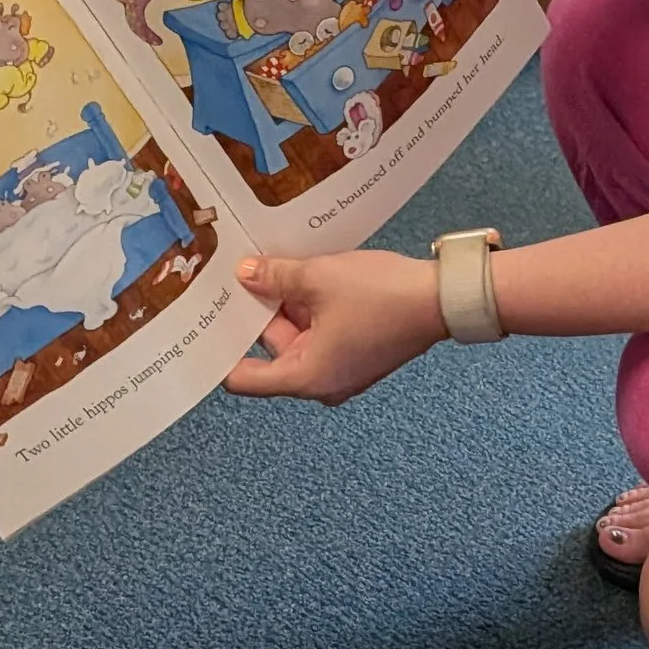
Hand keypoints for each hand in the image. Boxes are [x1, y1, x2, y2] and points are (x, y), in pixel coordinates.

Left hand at [224, 248, 444, 402]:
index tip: (205, 328)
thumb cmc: (383, 296)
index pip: (244, 379)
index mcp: (306, 377)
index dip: (221, 352)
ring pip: (299, 337)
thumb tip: (246, 274)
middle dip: (261, 312)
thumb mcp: (318, 279)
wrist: (443, 298)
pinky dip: (312, 308)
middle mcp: (323, 382)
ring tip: (277, 266)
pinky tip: (307, 275)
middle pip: (273, 349)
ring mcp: (343, 368)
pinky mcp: (359, 352)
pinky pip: (322, 332)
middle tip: (240, 275)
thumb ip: (275, 278)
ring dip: (289, 305)